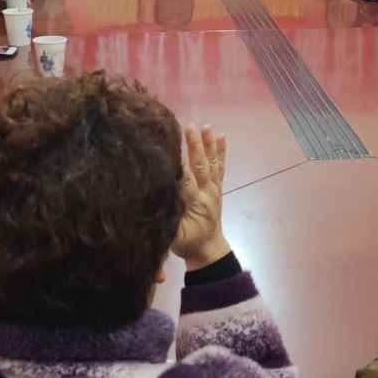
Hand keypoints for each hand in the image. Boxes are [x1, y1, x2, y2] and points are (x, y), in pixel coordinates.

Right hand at [171, 124, 230, 269]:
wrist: (209, 250)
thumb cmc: (188, 243)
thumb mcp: (175, 237)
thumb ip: (168, 220)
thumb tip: (156, 202)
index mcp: (195, 204)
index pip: (187, 180)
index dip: (180, 164)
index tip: (172, 146)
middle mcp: (207, 193)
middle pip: (201, 166)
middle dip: (195, 146)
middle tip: (190, 128)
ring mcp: (214, 189)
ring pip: (212, 163)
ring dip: (209, 144)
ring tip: (207, 127)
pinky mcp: (218, 188)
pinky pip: (220, 167)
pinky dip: (221, 152)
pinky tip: (221, 136)